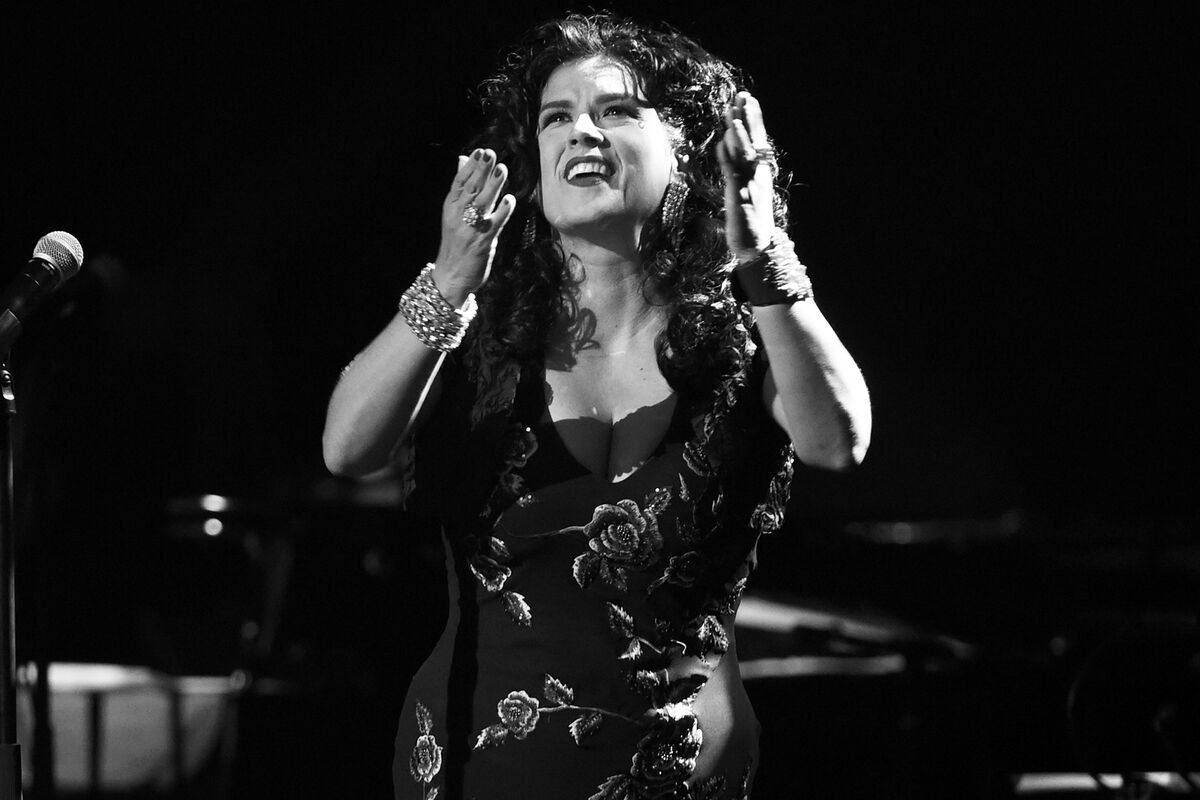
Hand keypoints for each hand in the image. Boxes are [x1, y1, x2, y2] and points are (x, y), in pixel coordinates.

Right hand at [433, 148, 515, 303]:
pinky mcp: (483, 242)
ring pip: (482, 203)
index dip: (470, 166)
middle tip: (491, 154)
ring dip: (492, 186)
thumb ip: (461, 188)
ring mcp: (470, 229)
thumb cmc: (455, 243)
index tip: (480, 151)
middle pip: (470, 189)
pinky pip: (494, 223)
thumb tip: (462, 160)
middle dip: (481, 171)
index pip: (459, 183)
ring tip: (502, 170)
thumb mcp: (453, 213)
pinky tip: (510, 200)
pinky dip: (503, 211)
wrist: (450, 277)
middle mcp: (458, 216)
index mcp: (450, 208)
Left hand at [715, 92, 776, 262]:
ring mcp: (749, 185)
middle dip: (747, 118)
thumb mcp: (747, 189)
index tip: (748, 99)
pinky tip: (723, 143)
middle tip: (742, 96)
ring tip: (733, 114)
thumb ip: (739, 169)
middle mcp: (757, 174)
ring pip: (744, 154)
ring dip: (739, 134)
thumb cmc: (750, 219)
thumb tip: (728, 148)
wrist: (757, 247)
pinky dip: (728, 157)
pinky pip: (732, 173)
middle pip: (754, 141)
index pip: (758, 139)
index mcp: (760, 171)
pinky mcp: (739, 197)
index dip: (754, 118)